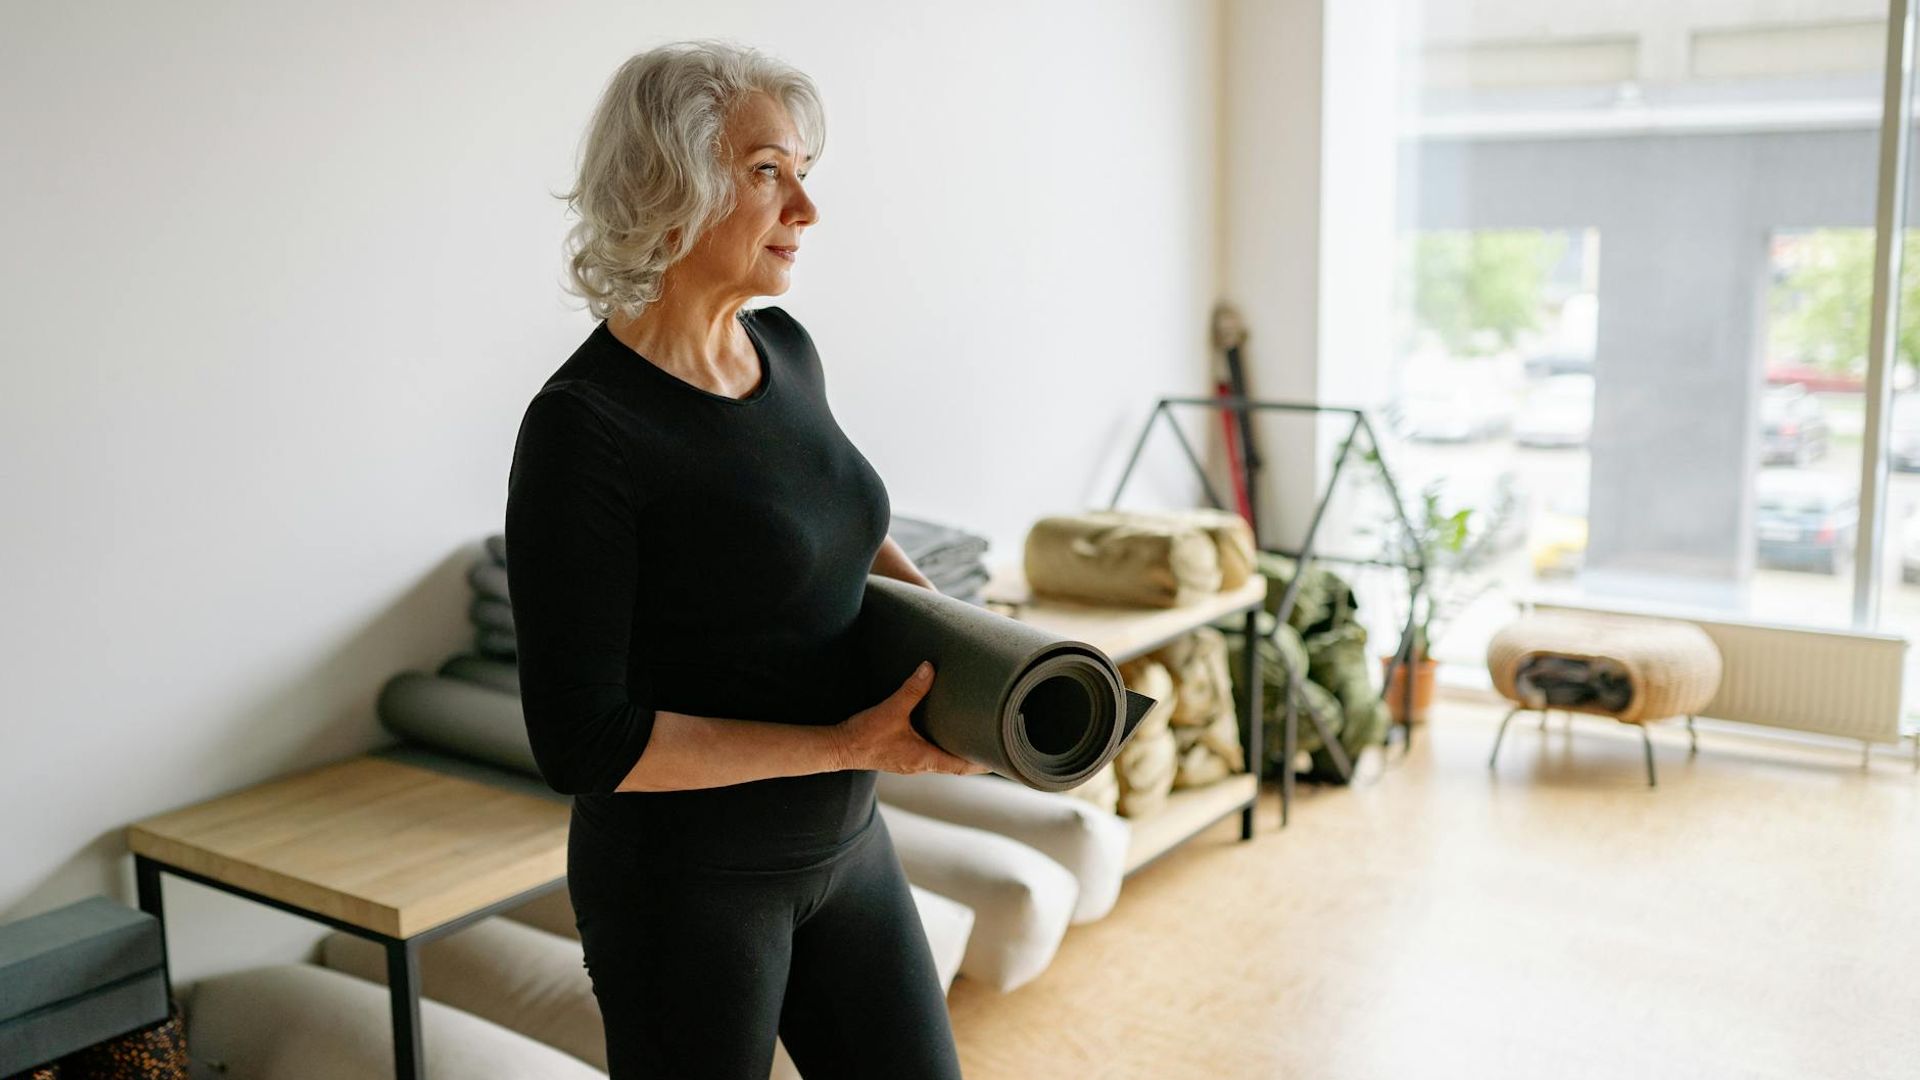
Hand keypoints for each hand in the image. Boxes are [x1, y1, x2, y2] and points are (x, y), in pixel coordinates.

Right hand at [833, 661, 991, 775]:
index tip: (999, 758)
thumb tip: (929, 669)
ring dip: (957, 750)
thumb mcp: (890, 710)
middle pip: (955, 765)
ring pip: (942, 759)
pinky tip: (942, 732)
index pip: (961, 767)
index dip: (981, 763)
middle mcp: (921, 765)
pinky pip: (928, 754)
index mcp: (924, 759)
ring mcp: (911, 762)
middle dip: (973, 755)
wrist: (838, 748)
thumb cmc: (864, 736)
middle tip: (993, 743)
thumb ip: (911, 690)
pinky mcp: (902, 756)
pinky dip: (940, 745)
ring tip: (973, 736)